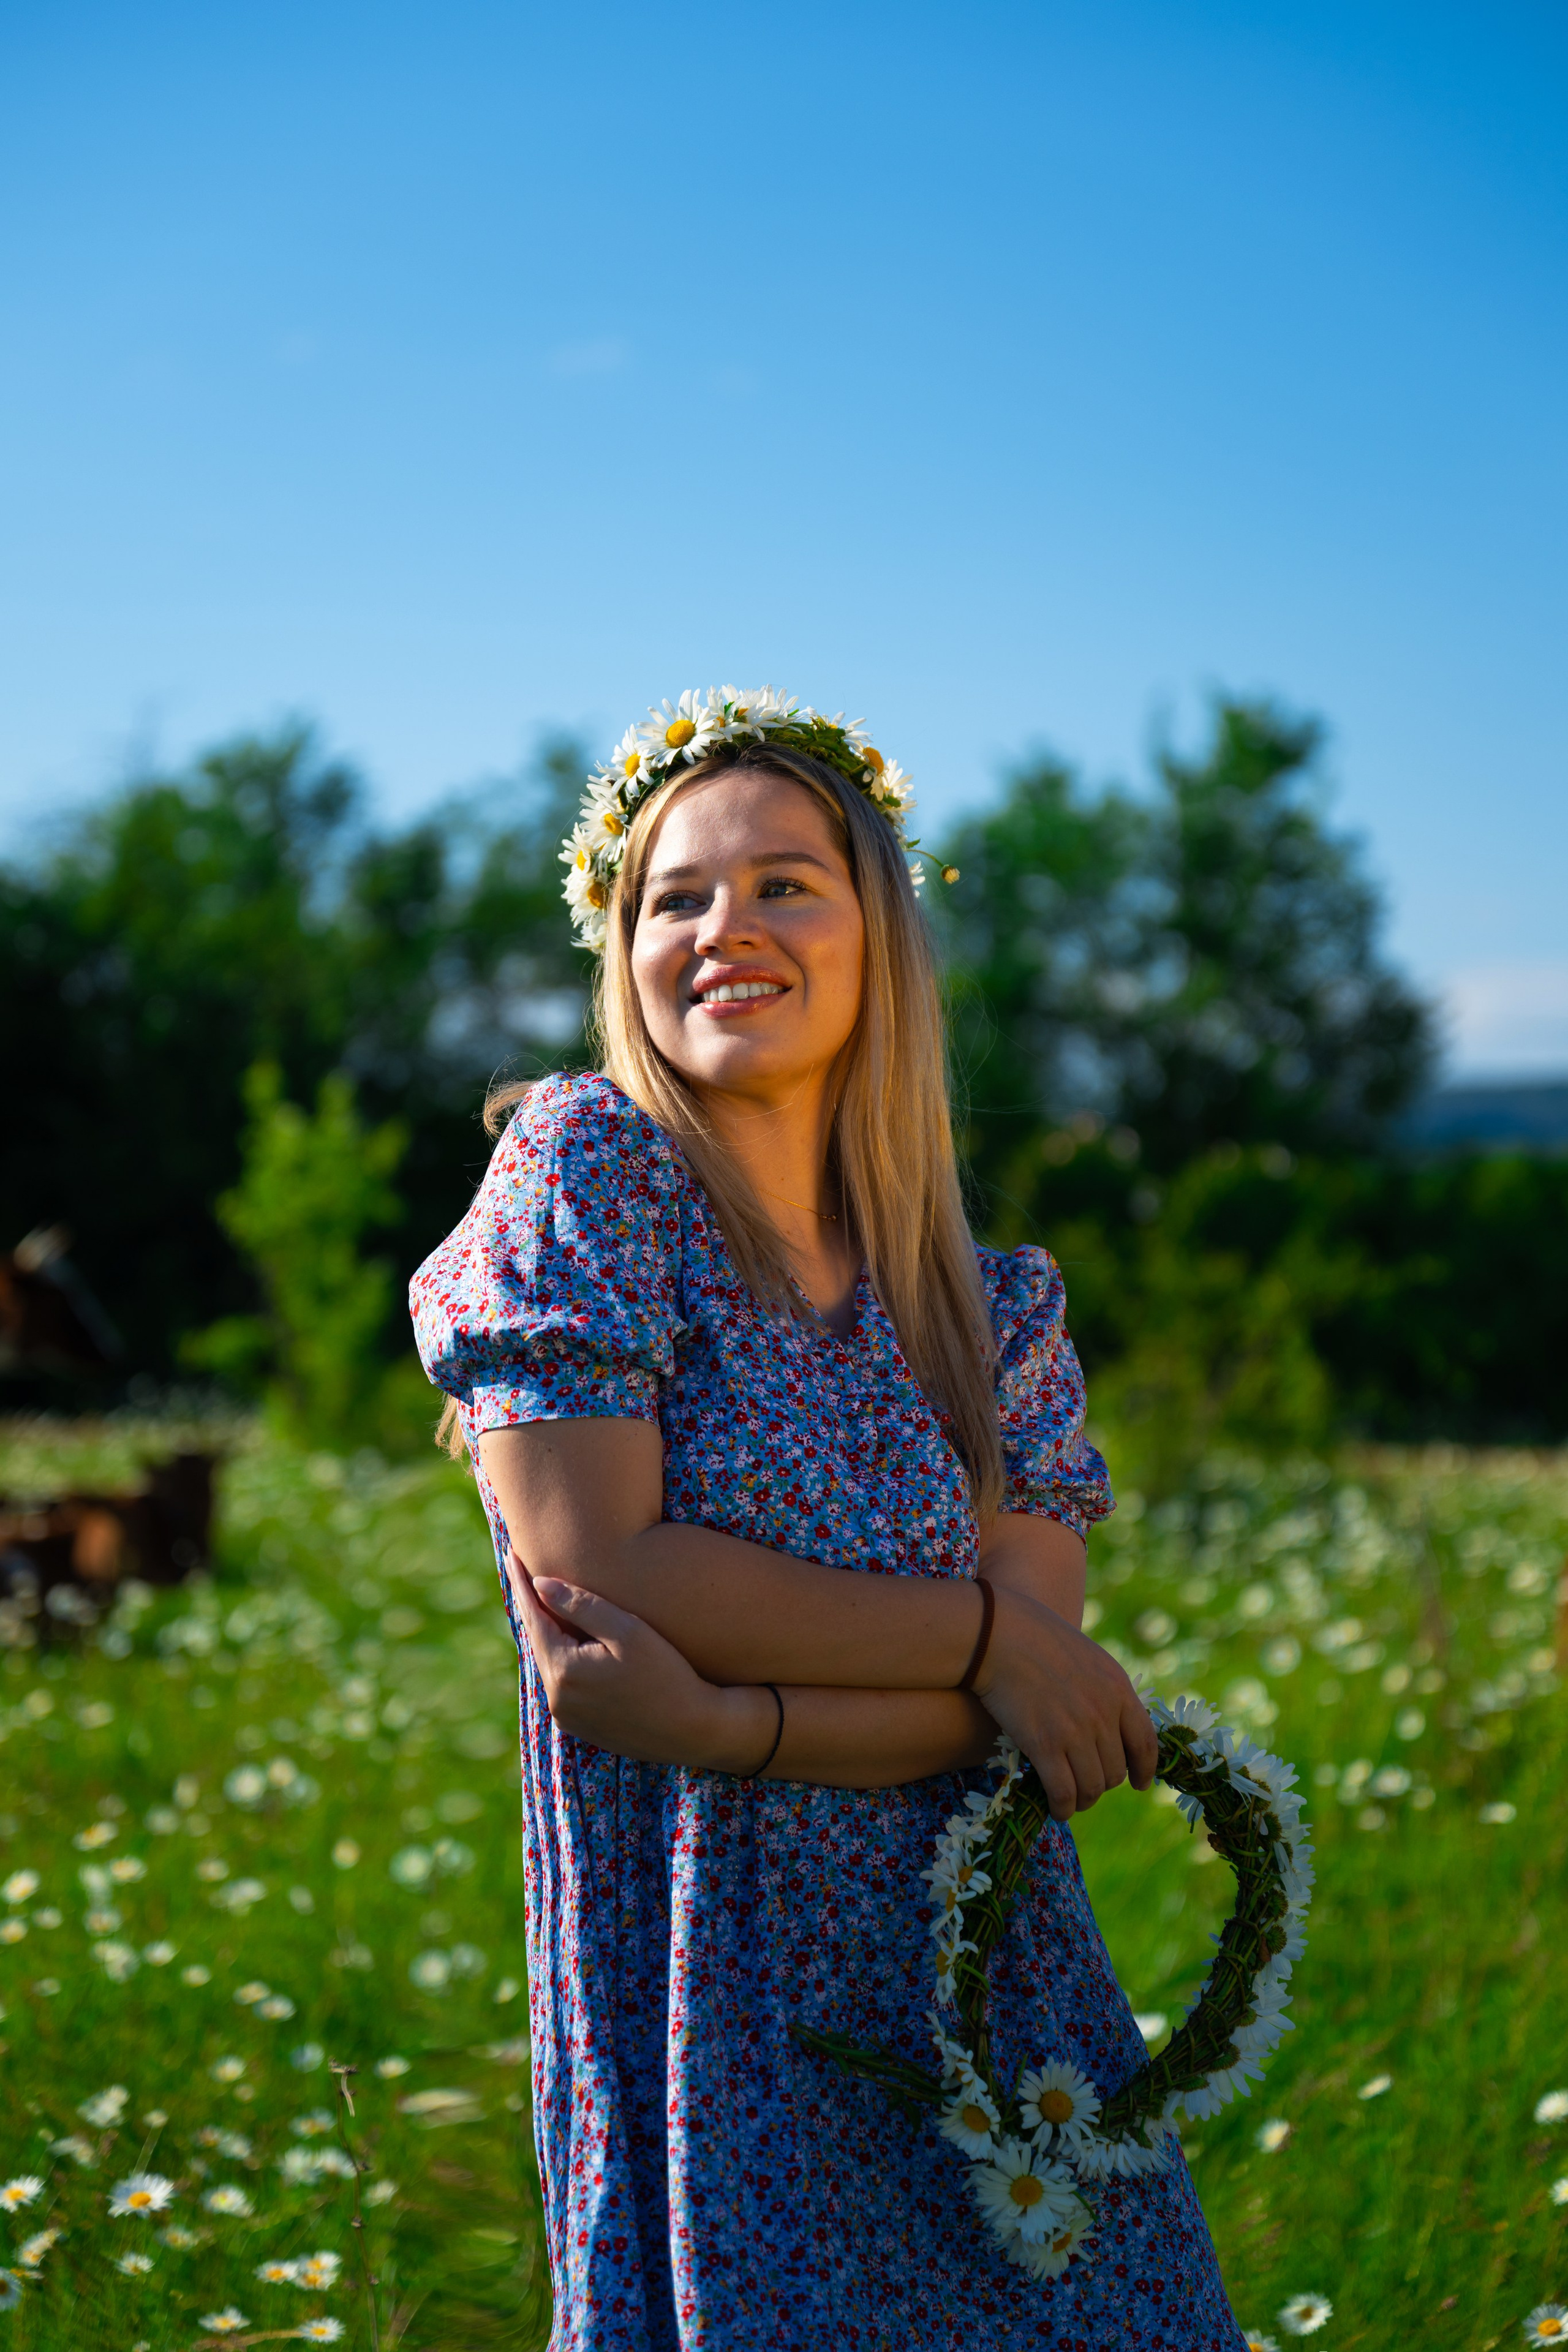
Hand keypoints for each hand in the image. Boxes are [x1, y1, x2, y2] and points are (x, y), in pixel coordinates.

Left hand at [506, 1548, 776, 1772]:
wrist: (696, 1730)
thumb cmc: (669, 1673)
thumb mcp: (628, 1630)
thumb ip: (582, 1605)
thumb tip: (540, 1584)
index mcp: (564, 1671)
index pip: (534, 1618)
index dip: (523, 1585)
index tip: (512, 1554)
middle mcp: (558, 1698)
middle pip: (539, 1641)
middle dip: (533, 1607)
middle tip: (523, 1572)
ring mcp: (568, 1716)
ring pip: (550, 1663)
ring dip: (549, 1634)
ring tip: (544, 1602)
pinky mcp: (582, 1727)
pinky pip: (563, 1683)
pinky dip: (562, 1659)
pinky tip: (570, 1641)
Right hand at [972, 1584, 1157, 1821]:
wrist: (999, 1634)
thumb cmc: (1038, 1640)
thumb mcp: (1089, 1660)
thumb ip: (1107, 1692)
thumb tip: (1114, 1727)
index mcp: (1119, 1691)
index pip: (1145, 1744)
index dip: (1145, 1770)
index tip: (1139, 1784)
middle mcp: (1103, 1714)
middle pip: (1115, 1771)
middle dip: (1102, 1784)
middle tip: (1086, 1784)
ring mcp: (1075, 1732)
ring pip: (1092, 1787)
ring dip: (1083, 1800)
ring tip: (1071, 1801)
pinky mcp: (1045, 1746)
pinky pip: (1063, 1792)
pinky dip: (1062, 1807)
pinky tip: (1057, 1808)